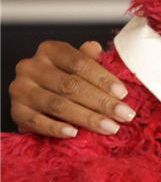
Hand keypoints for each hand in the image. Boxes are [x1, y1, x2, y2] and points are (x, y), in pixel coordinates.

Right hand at [9, 40, 135, 137]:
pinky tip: (74, 133)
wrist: (35, 94)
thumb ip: (88, 58)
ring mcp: (21, 90)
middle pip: (71, 86)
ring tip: (109, 127)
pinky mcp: (15, 112)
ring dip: (87, 118)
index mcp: (50, 50)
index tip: (123, 94)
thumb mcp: (76, 64)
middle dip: (102, 102)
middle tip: (124, 114)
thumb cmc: (63, 76)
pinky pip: (37, 122)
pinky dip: (56, 128)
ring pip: (58, 105)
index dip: (103, 78)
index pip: (80, 63)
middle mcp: (31, 67)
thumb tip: (96, 48)